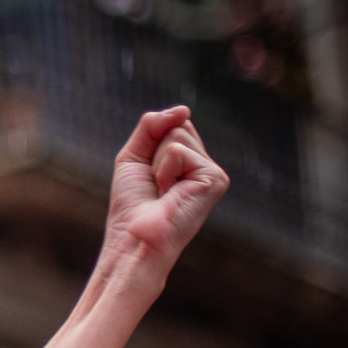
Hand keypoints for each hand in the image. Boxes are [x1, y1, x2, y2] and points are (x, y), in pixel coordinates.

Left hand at [101, 106, 229, 287]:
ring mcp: (213, 172)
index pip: (173, 124)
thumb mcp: (134, 157)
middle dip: (153, 151)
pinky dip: (164, 170)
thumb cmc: (132, 206)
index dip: (150, 144)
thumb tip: (183, 109)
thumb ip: (151, 126)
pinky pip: (179, 151)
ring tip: (162, 190)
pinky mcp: (216, 179)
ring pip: (178, 134)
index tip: (147, 175)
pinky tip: (170, 193)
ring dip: (157, 163)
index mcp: (189, 162)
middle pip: (178, 125)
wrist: (133, 238)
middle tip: (154, 184)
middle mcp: (204, 166)